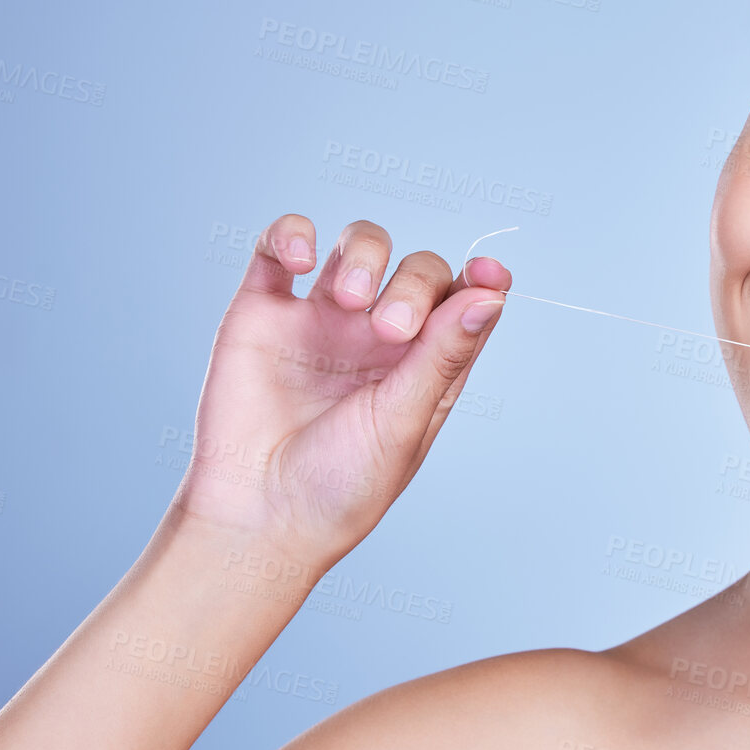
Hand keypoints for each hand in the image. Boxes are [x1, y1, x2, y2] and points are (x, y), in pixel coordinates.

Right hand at [170, 214, 512, 574]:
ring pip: (358, 246)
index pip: (465, 302)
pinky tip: (303, 257)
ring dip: (364, 254)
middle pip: (418, 270)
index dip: (482, 278)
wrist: (257, 515)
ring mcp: (322, 318)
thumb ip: (443, 354)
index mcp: (425, 364)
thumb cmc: (341, 485)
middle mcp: (378, 335)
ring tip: (351, 298)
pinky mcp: (263, 310)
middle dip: (413, 284)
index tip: (489, 272)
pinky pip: (279, 248)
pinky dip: (293, 233)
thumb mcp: (404, 421)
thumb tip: (493, 295)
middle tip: (391, 329)